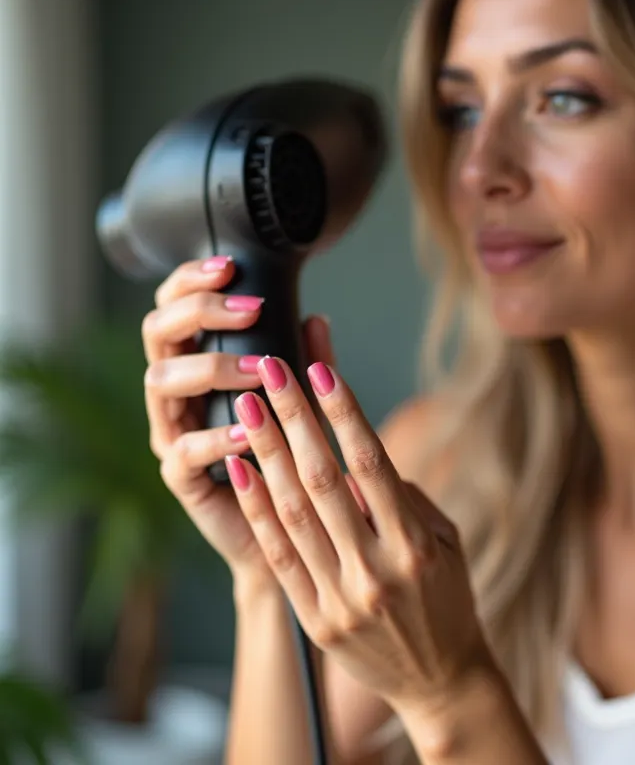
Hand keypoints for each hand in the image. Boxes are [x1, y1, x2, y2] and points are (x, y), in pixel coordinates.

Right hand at [141, 255, 334, 597]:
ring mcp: (172, 433)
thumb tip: (318, 319)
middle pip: (157, 333)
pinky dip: (214, 438)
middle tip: (252, 311)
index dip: (191, 281)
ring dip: (211, 368)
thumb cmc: (294, 455)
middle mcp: (178, 394)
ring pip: (161, 384)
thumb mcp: (304, 403)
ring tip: (261, 371)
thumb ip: (307, 363)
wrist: (289, 526)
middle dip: (200, 312)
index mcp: (198, 363)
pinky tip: (249, 433)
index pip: (174, 307)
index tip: (231, 267)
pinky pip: (180, 450)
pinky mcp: (180, 476)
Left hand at [224, 355, 494, 713]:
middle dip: (293, 417)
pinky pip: (279, 555)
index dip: (341, 412)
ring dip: (266, 453)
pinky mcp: (315, 618)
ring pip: (293, 511)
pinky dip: (257, 509)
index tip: (318, 369)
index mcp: (415, 544)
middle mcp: (376, 569)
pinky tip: (239, 468)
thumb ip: (403, 498)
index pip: (371, 462)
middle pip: (323, 479)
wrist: (440, 679)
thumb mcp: (446, 541)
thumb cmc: (447, 598)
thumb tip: (355, 456)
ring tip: (245, 407)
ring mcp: (341, 597)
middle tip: (269, 370)